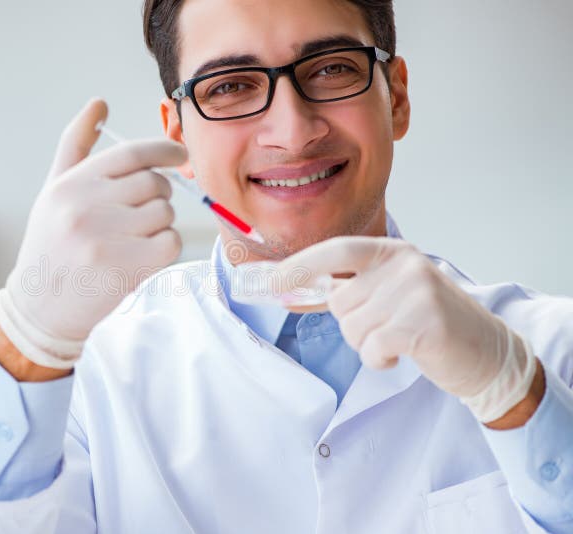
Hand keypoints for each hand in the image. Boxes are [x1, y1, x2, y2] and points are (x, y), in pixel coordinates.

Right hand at [0, 99, 186, 367]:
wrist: (39, 307)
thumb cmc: (51, 243)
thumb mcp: (54, 190)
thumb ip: (77, 145)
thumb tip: (99, 102)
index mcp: (72, 184)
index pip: (132, 153)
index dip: (163, 150)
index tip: (178, 156)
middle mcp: (86, 207)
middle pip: (154, 184)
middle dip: (156, 197)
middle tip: (139, 215)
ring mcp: (106, 239)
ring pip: (165, 214)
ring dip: (159, 224)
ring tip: (133, 239)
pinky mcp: (126, 268)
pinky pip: (170, 242)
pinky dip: (164, 248)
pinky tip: (141, 257)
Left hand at [276, 236, 535, 421]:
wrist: (487, 353)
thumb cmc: (429, 324)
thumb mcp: (387, 296)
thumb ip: (342, 291)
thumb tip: (286, 293)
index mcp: (392, 252)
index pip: (337, 250)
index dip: (302, 265)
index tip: (274, 282)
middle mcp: (404, 265)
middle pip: (339, 300)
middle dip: (351, 324)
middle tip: (382, 329)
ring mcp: (416, 292)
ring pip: (352, 327)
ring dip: (367, 344)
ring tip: (398, 339)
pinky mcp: (424, 323)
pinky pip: (372, 347)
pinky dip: (380, 358)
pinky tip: (403, 353)